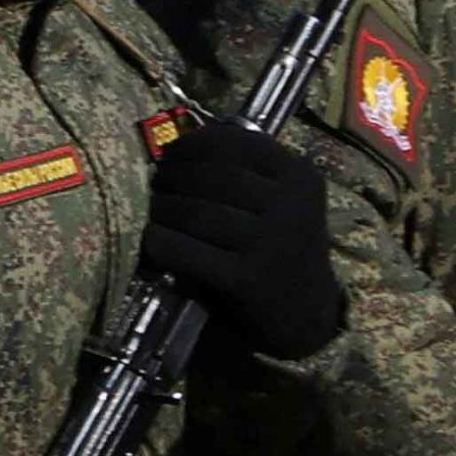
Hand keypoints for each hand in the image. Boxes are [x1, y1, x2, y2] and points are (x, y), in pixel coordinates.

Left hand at [140, 124, 343, 360]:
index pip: (234, 143)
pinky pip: (188, 251)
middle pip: (211, 177)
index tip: (170, 154)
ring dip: (162, 208)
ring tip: (151, 209)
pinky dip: (161, 242)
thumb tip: (177, 144)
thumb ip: (244, 169)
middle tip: (155, 183)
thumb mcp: (280, 199)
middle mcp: (291, 206)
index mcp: (299, 176)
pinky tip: (152, 239)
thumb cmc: (279, 244)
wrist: (304, 312)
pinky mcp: (249, 280)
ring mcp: (272, 244)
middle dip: (172, 176)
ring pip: (196, 212)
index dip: (192, 144)